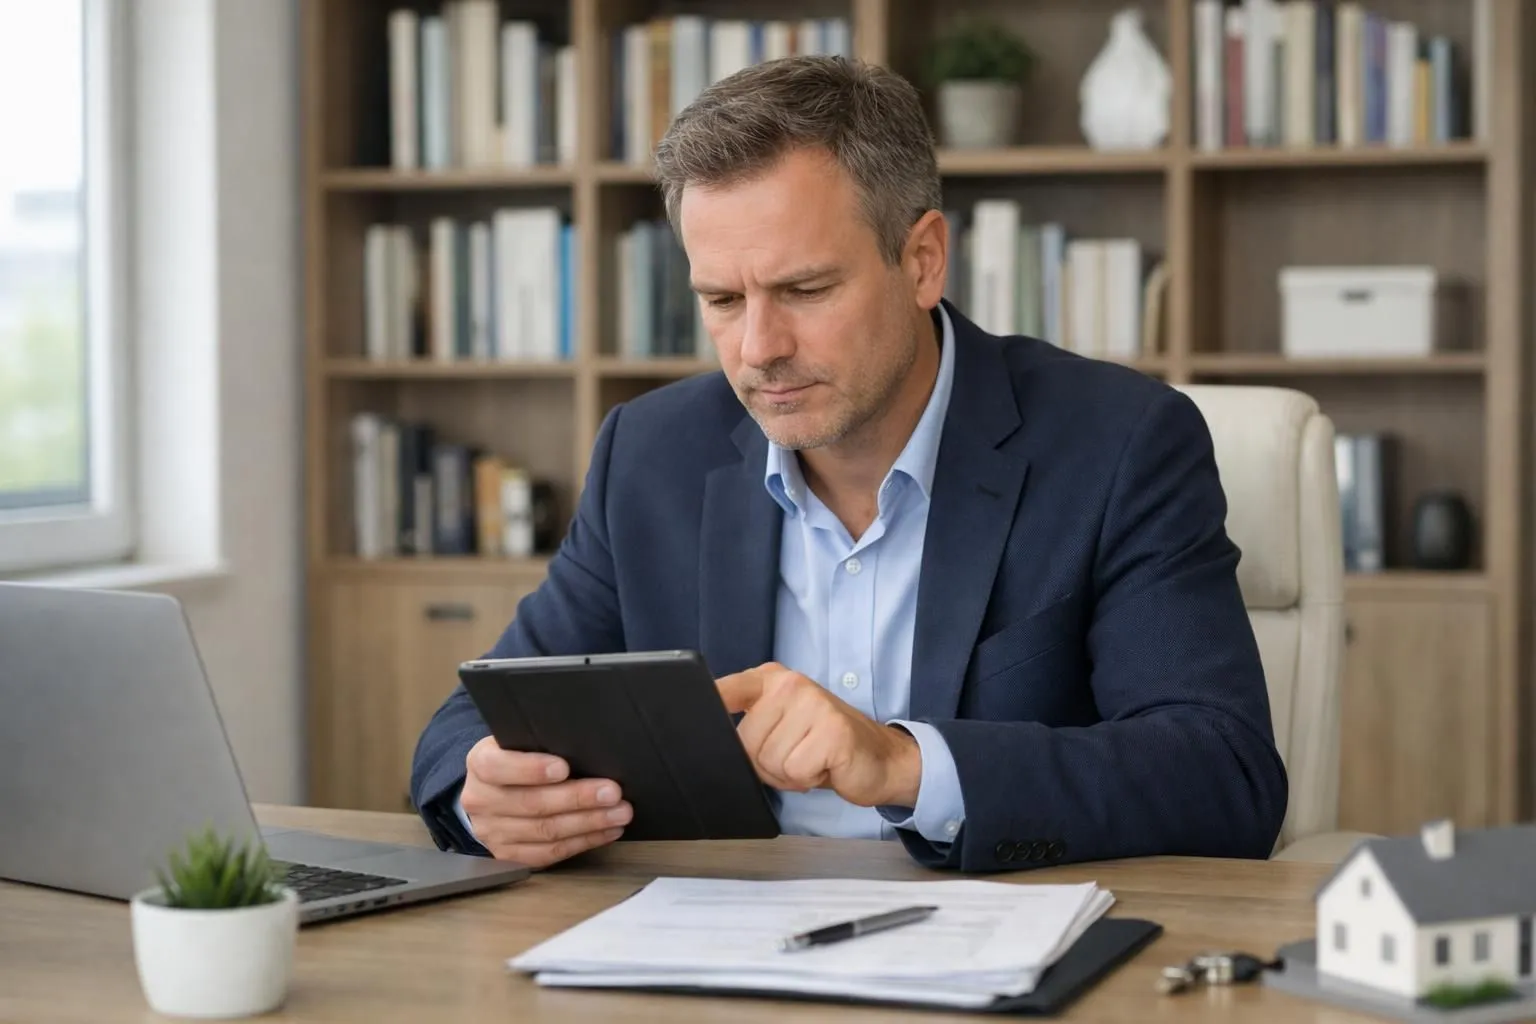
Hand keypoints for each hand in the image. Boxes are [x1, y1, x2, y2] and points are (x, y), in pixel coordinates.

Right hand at [459, 736, 631, 868]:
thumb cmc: (518, 758)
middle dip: (578, 798)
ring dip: (589, 823)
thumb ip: (543, 742)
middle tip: (612, 792)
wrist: (493, 790)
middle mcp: (480, 800)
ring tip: (619, 813)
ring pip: (545, 832)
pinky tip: (606, 831)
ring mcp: (492, 832)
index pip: (498, 767)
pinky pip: (549, 853)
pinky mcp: (508, 855)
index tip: (564, 768)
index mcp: (480, 763)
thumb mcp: (520, 741)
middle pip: (531, 803)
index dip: (531, 769)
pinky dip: (583, 842)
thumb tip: (587, 745)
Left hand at [717, 663, 921, 807]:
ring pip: (768, 760)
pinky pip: (794, 771)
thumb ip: (750, 725)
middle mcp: (791, 684)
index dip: (706, 708)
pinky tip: (826, 766)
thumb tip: (711, 742)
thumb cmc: (824, 745)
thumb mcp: (782, 725)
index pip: (725, 691)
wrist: (881, 758)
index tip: (686, 718)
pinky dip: (808, 779)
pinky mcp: (832, 731)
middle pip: (744, 743)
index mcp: (772, 680)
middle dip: (766, 763)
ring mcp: (813, 704)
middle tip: (797, 754)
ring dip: (789, 773)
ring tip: (812, 759)